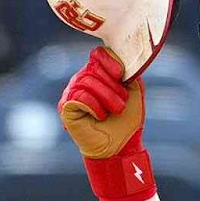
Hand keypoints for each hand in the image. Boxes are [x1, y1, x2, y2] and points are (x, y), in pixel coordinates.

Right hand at [58, 46, 155, 200]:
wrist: (120, 146)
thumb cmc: (127, 120)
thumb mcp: (134, 90)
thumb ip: (129, 71)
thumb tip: (121, 58)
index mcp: (98, 74)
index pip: (98, 54)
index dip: (110, 61)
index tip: (122, 75)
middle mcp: (81, 81)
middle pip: (93, 68)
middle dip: (112, 86)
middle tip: (121, 104)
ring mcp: (71, 94)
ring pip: (85, 81)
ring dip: (106, 97)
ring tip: (114, 111)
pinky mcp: (65, 108)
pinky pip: (78, 97)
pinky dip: (94, 106)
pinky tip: (99, 116)